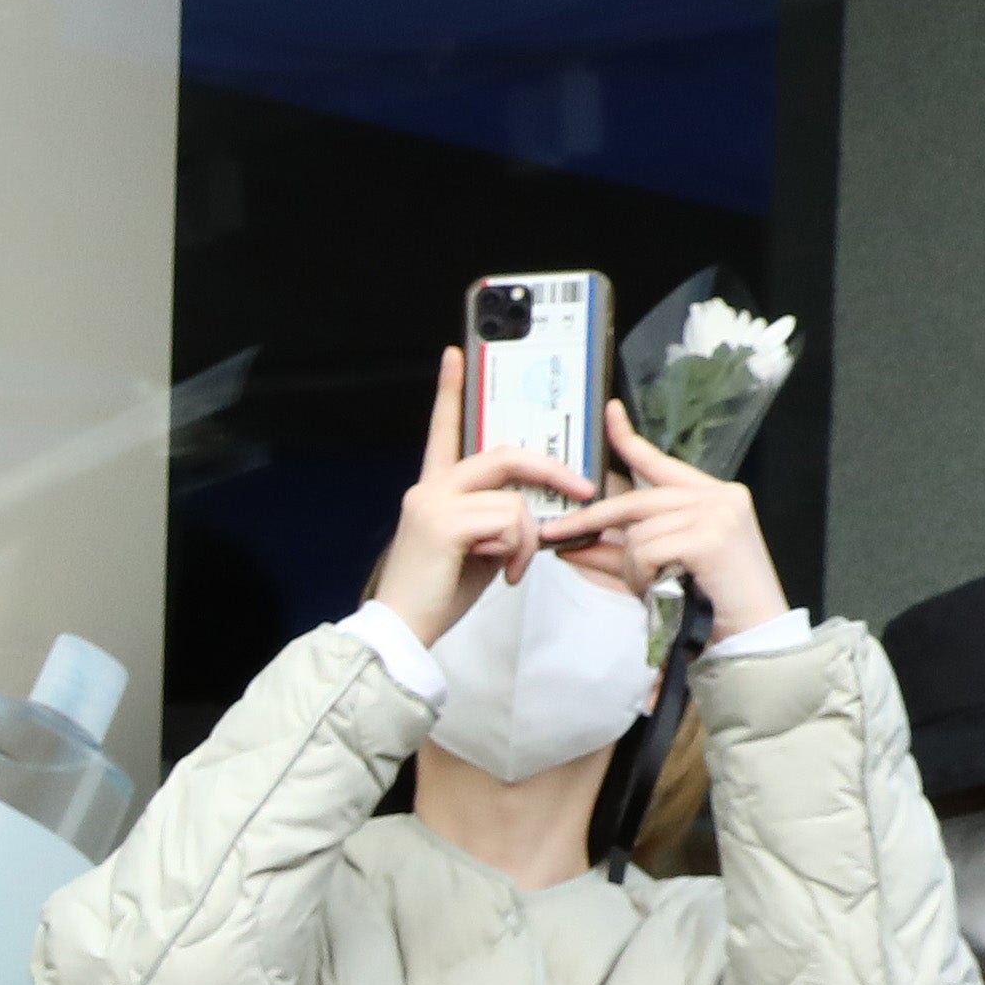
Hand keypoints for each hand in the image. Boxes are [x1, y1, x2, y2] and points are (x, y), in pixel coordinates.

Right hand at [361, 351, 598, 646]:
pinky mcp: (444, 523)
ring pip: (513, 497)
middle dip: (551, 470)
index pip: (443, 429)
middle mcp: (429, 487)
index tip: (456, 355)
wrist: (402, 629)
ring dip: (528, 537)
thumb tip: (535, 511)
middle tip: (583, 490)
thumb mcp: (474, 547)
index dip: (450, 391)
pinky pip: (509, 522)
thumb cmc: (437, 593)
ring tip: (514, 567)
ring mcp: (434, 502)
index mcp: (433, 488)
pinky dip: (520, 552)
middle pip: (503, 454)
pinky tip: (504, 575)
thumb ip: (495, 517)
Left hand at [558, 406, 796, 633]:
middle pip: (635, 500)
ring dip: (632, 567)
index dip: (629, 438)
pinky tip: (663, 588)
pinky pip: (647, 550)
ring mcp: (716, 513)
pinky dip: (642, 575)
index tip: (608, 412)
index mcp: (710, 496)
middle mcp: (717, 496)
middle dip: (590, 521)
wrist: (751, 634)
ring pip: (637, 532)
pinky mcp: (709, 537)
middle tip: (554, 535)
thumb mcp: (656, 570)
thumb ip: (616, 553)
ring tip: (654, 587)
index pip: (660, 462)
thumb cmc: (708, 604)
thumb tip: (571, 545)